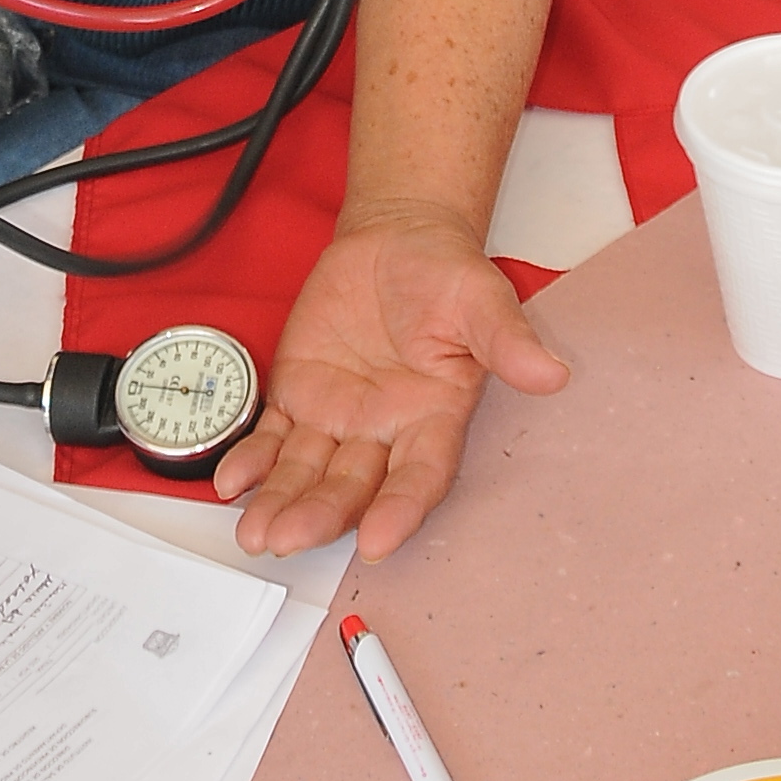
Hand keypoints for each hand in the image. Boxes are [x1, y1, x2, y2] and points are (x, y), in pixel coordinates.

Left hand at [213, 212, 568, 559]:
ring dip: (280, 503)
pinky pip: (272, 437)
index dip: (399, 509)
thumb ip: (507, 340)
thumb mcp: (481, 299)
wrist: (397, 239)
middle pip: (352, 486)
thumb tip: (551, 373)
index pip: (419, 476)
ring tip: (255, 533)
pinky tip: (229, 481)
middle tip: (286, 539)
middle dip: (320, 515)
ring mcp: (339, 419)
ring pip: (307, 473)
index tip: (376, 540)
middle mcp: (385, 431)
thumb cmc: (445, 273)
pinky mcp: (300, 397)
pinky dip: (250, 460)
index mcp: (435, 417)